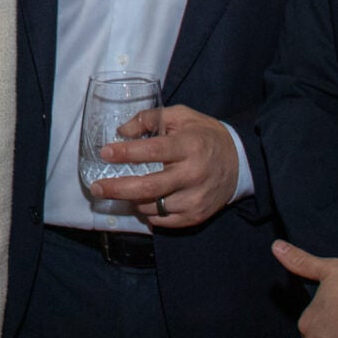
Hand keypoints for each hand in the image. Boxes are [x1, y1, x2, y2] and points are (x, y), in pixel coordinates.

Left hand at [86, 103, 239, 226]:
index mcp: (189, 146)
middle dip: (117, 188)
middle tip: (97, 187)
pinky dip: (148, 213)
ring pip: (152, 206)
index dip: (126, 153)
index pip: (153, 151)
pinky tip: (144, 202)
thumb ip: (150, 119)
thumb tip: (122, 132)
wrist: (240, 162)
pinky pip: (162, 221)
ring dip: (133, 199)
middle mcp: (193, 174)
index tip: (105, 153)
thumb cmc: (205, 135)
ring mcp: (195, 199)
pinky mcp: (196, 216)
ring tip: (126, 189)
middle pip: (148, 187)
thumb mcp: (181, 116)